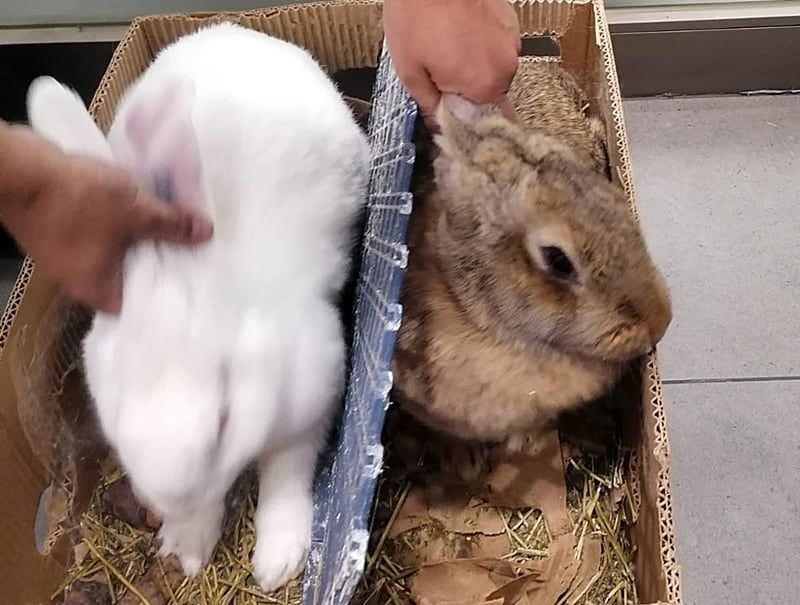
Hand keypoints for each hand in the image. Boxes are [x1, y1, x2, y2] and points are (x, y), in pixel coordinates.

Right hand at [0, 124, 212, 313]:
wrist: (20, 167)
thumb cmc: (79, 200)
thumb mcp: (137, 211)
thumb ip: (172, 224)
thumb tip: (206, 234)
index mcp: (94, 288)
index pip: (135, 304)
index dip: (163, 291)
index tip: (189, 278)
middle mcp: (76, 277)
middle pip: (126, 275)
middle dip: (156, 259)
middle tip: (189, 248)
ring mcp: (63, 252)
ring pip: (112, 249)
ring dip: (138, 236)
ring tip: (172, 225)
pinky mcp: (56, 226)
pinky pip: (96, 229)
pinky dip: (118, 221)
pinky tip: (141, 205)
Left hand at [384, 0, 520, 127]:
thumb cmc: (417, 15)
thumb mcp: (410, 70)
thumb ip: (428, 105)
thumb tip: (438, 126)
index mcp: (485, 86)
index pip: (483, 123)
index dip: (462, 120)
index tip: (446, 112)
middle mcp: (506, 67)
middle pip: (488, 96)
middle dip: (464, 92)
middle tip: (438, 74)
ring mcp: (511, 41)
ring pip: (492, 70)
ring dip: (472, 67)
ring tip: (446, 47)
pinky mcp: (510, 21)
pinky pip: (495, 46)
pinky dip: (479, 45)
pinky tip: (458, 32)